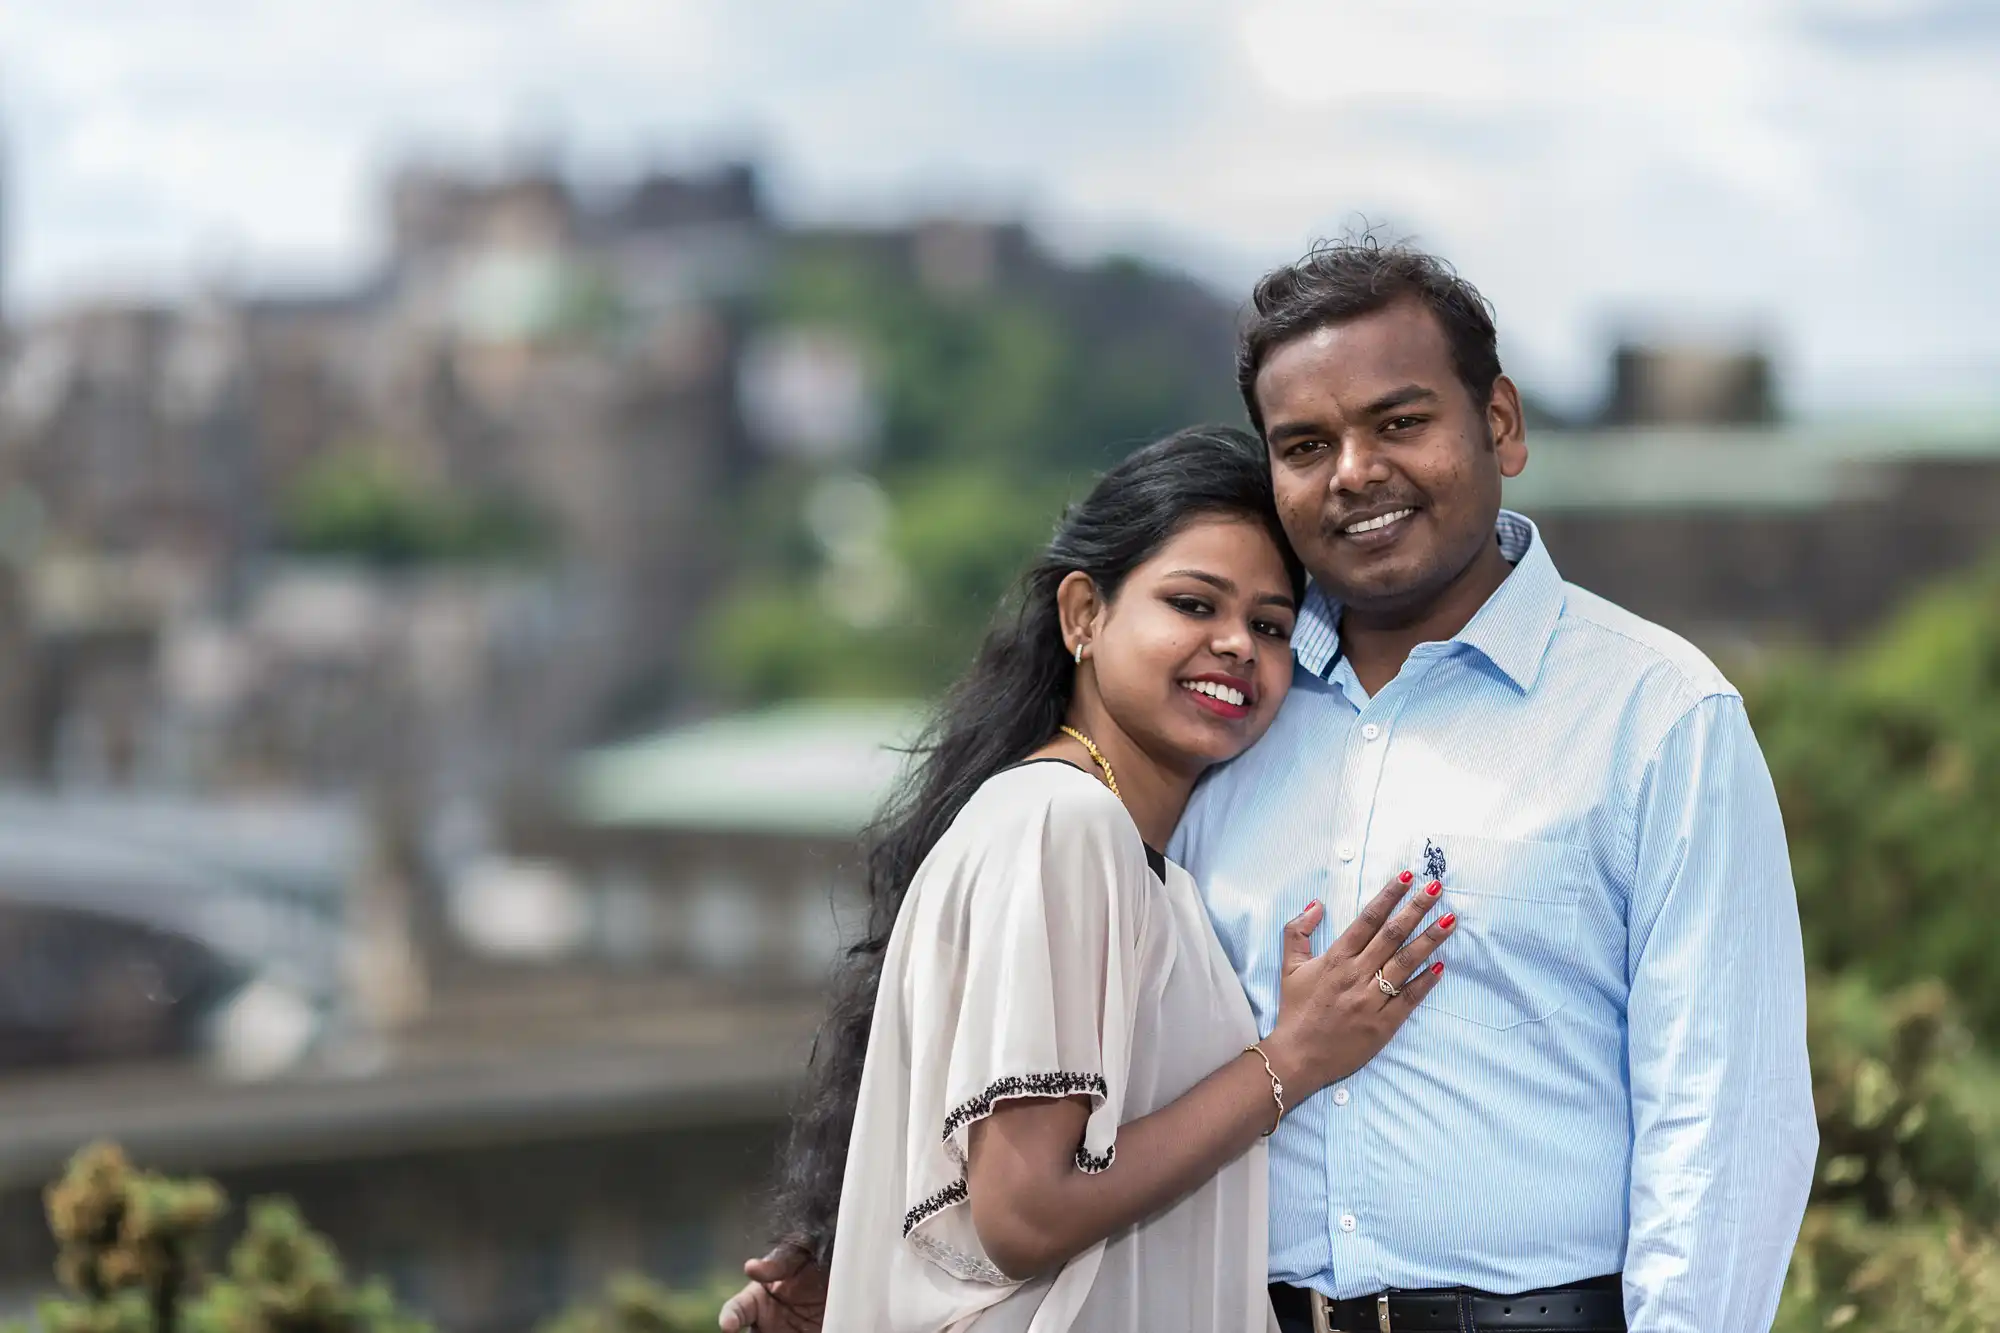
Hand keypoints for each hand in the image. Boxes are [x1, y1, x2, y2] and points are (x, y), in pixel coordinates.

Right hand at [717, 1243, 826, 1331]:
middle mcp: (767, 1322)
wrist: (843, 1275)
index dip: (730, 1317)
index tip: (728, 1325)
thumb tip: (750, 1267)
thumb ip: (777, 1262)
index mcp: (758, 1299)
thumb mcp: (799, 1252)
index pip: (736, 1310)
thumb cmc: (813, 1260)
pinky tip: (811, 1332)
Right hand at [1262, 872, 1452, 1097]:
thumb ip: (1297, 931)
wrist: (1298, 1056)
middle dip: (1416, 909)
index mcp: (1336, 958)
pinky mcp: (1383, 1024)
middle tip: (1437, 889)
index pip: (1368, 919)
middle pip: (1392, 935)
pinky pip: (1408, 998)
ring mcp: (1371, 1000)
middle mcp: (1356, 975)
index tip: (1407, 878)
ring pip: (1405, 963)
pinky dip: (1425, 982)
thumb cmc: (1295, 1010)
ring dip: (1429, 940)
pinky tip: (1441, 966)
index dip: (1389, 896)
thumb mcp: (1289, 967)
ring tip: (1449, 921)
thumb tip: (1316, 904)